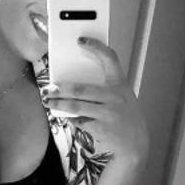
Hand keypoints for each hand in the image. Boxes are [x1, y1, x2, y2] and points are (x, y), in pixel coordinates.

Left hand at [44, 38, 148, 164]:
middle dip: (61, 89)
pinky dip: (71, 119)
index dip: (96, 47)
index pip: (110, 58)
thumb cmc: (124, 117)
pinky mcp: (102, 128)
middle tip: (49, 89)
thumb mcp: (120, 98)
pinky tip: (68, 118)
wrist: (135, 143)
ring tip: (49, 102)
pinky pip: (79, 121)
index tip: (82, 40)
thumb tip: (73, 85)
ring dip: (58, 105)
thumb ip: (104, 88)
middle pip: (81, 89)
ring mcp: (109, 113)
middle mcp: (115, 97)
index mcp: (120, 84)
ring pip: (76, 106)